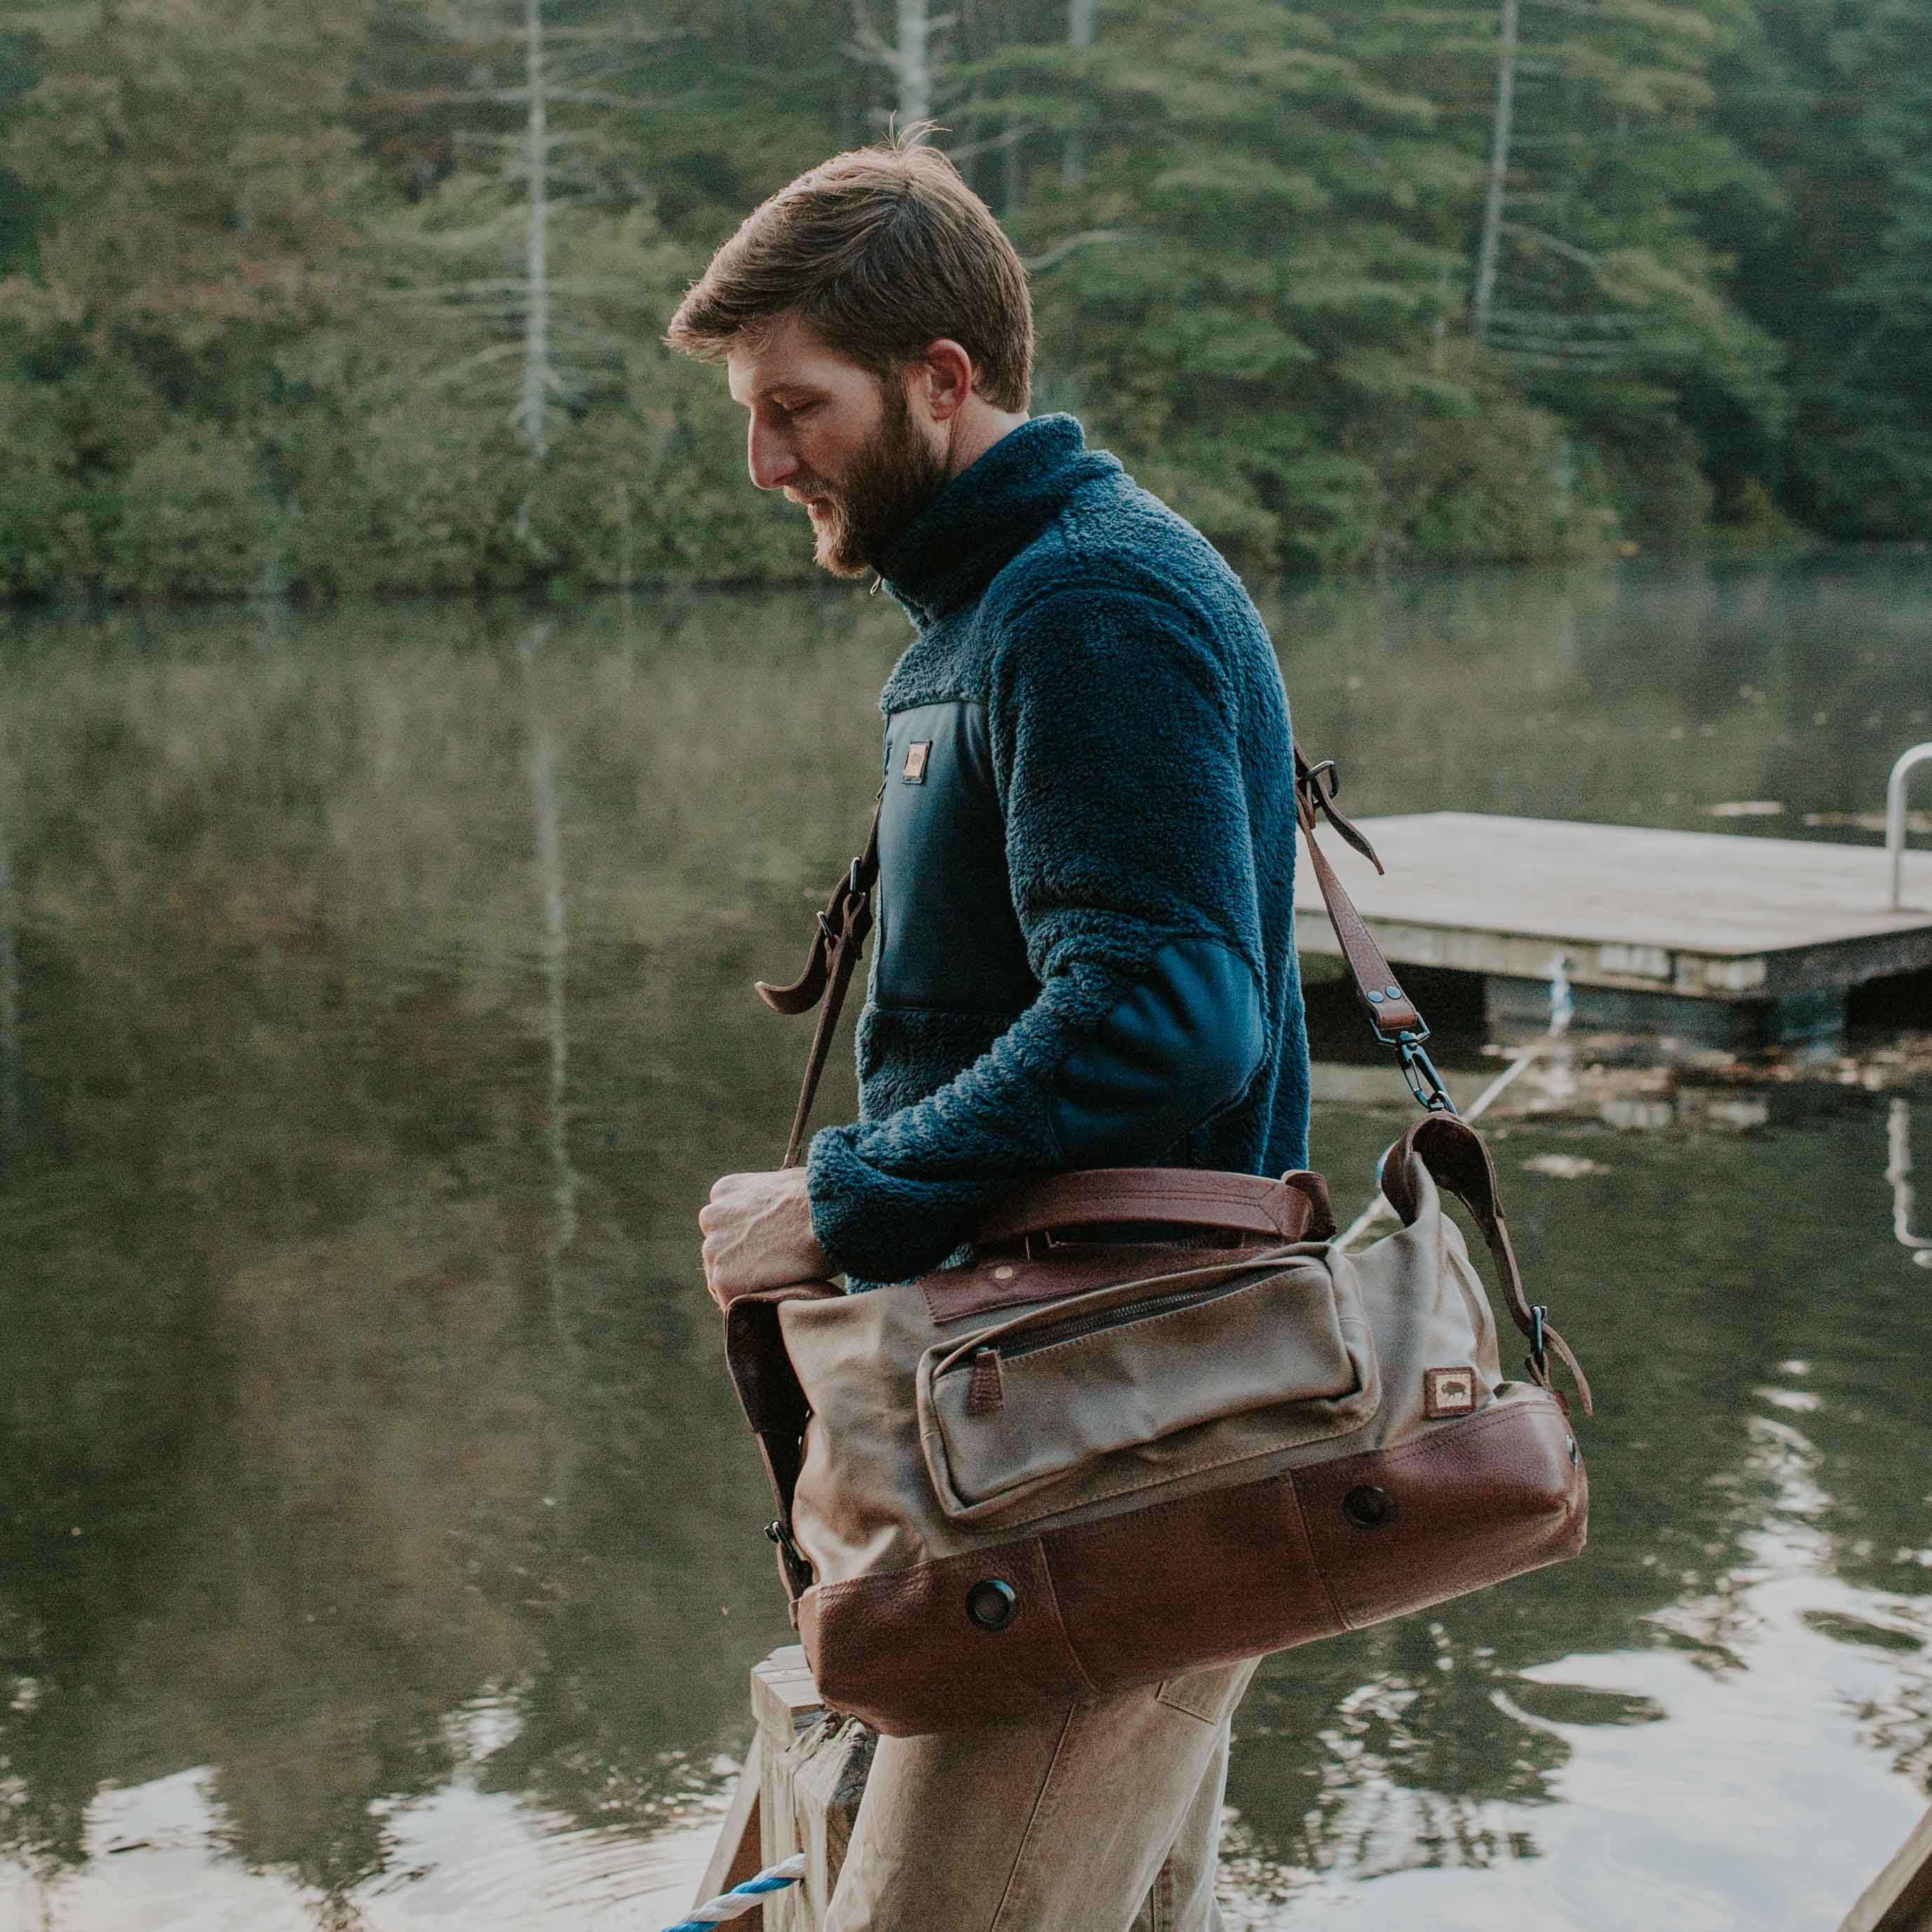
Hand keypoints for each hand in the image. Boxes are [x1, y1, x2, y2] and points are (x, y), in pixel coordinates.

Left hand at [699, 1167, 833, 1308]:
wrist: (827, 1217)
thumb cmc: (817, 1200)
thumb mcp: (783, 1183)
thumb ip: (766, 1200)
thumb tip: (776, 1215)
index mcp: (724, 1190)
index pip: (725, 1224)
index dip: (746, 1240)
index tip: (767, 1247)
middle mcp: (711, 1216)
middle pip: (719, 1250)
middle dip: (741, 1261)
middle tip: (772, 1267)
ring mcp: (713, 1249)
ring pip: (722, 1276)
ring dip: (744, 1282)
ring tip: (776, 1281)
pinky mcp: (724, 1278)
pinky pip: (730, 1300)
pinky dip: (749, 1303)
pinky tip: (772, 1294)